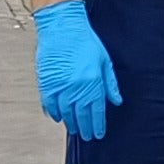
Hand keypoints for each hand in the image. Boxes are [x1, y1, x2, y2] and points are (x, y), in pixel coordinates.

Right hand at [32, 0, 120, 141]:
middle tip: (86, 136)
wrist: (62, 27)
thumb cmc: (85, 40)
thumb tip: (116, 101)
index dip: (97, 125)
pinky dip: (53, 112)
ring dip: (69, 123)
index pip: (96, 111)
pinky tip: (57, 117)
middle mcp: (76, 87)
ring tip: (73, 128)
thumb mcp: (104, 61)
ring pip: (65, 113)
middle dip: (84, 128)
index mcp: (93, 82)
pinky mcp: (46, 83)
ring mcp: (60, 86)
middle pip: (81, 115)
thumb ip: (110, 84)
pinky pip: (49, 104)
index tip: (97, 134)